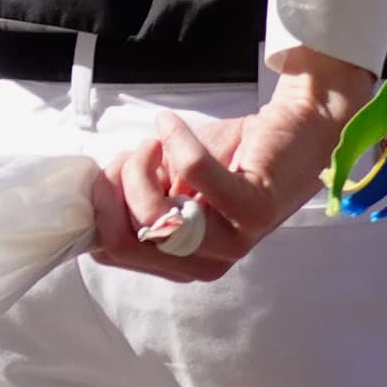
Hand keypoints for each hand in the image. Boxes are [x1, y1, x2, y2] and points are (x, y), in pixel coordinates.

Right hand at [83, 51, 377, 282]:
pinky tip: (171, 125)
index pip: (112, 252)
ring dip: (141, 165)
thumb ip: (135, 193)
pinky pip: (191, 174)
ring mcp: (232, 241)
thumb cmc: (232, 152)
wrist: (297, 124)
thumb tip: (90, 191)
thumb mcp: (168, 179)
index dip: (95, 209)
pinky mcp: (253, 210)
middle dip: (112, 188)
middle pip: (126, 239)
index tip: (102, 173)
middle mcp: (206, 263)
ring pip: (153, 215)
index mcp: (181, 261)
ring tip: (156, 140)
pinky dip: (174, 141)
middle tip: (129, 154)